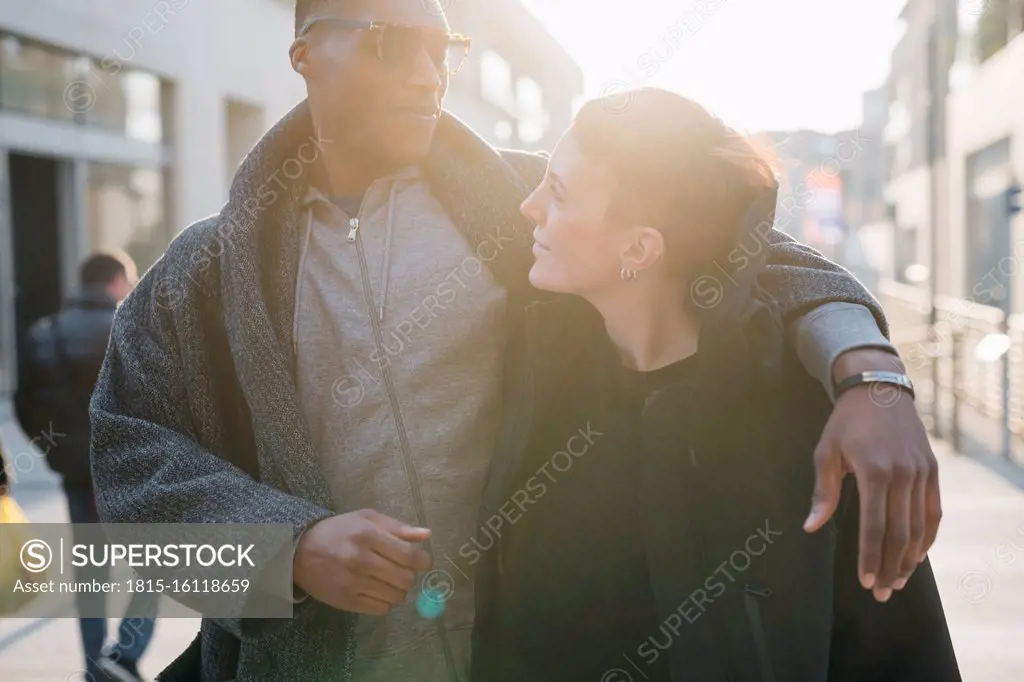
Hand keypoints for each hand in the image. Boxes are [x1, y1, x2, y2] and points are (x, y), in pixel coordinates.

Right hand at [293, 509, 432, 614]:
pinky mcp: (346, 601)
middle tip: (402, 570)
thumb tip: (427, 535)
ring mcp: (353, 583)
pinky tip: (379, 591)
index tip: (424, 562)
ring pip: (396, 596)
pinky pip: (381, 609)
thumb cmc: (338, 531)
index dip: (424, 561)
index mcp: (368, 535)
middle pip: (405, 578)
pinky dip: (386, 602)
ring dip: (399, 590)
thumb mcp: (366, 519)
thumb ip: (397, 527)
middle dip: (410, 576)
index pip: (408, 555)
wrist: (299, 552)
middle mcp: (361, 560)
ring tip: (389, 581)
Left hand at [804, 349, 940, 602]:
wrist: (879, 390)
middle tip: (881, 592)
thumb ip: (823, 493)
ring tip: (897, 581)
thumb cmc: (846, 423)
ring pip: (920, 527)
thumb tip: (810, 527)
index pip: (874, 526)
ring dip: (910, 558)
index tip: (865, 581)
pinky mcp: (932, 471)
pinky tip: (917, 555)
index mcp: (875, 471)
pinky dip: (928, 536)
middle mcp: (903, 474)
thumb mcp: (826, 453)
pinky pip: (934, 511)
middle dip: (890, 567)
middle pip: (900, 533)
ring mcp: (922, 473)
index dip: (870, 557)